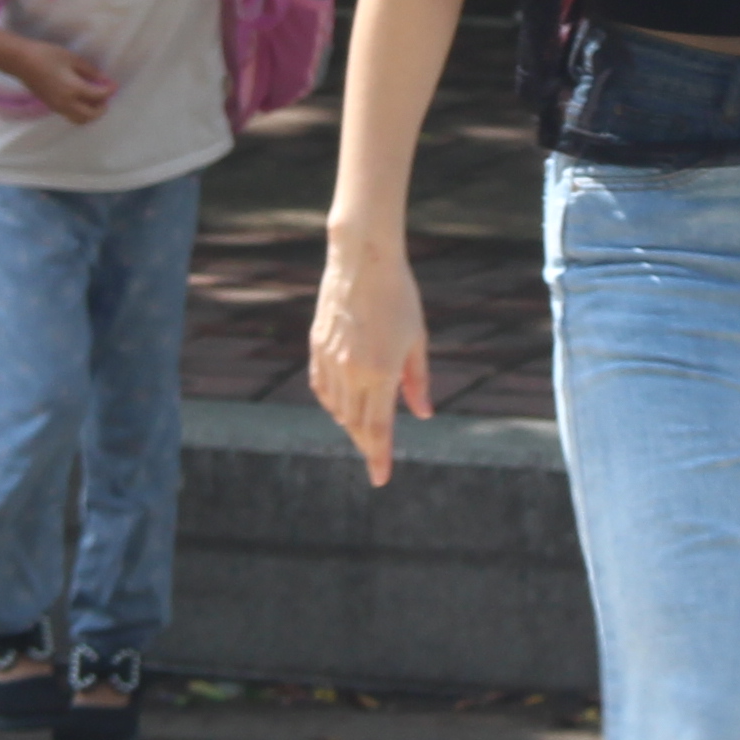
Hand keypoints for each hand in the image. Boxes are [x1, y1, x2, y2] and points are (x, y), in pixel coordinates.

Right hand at [9, 38, 116, 124]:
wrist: (21, 62)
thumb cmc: (47, 55)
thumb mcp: (72, 59)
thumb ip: (90, 71)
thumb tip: (104, 80)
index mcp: (73, 89)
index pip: (98, 96)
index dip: (109, 91)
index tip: (114, 85)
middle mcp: (67, 103)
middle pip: (90, 116)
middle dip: (102, 109)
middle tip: (106, 97)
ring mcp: (58, 107)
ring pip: (79, 119)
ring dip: (90, 113)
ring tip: (94, 100)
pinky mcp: (51, 106)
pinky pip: (70, 116)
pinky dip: (80, 112)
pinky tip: (81, 99)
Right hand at [308, 240, 431, 485]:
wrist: (363, 260)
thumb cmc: (399, 297)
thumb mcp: (417, 340)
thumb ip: (417, 381)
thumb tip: (422, 413)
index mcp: (380, 372)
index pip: (379, 429)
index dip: (380, 457)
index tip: (380, 479)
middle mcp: (352, 371)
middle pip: (356, 424)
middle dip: (367, 444)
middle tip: (376, 456)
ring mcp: (331, 359)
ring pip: (337, 408)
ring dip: (351, 424)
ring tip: (364, 430)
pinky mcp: (317, 346)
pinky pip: (322, 387)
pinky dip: (332, 403)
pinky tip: (342, 407)